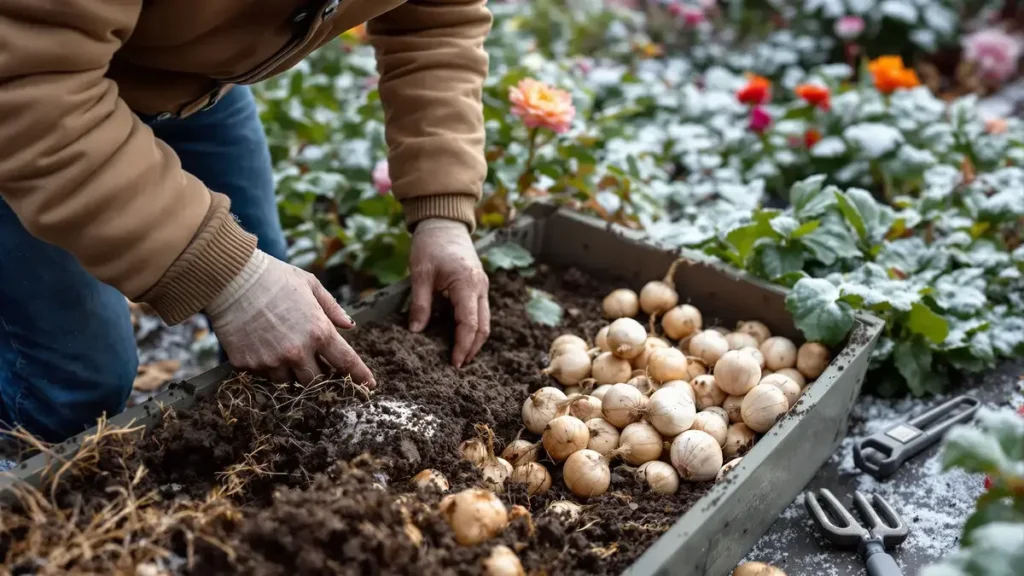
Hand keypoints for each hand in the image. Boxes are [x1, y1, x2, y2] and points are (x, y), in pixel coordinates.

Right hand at [206, 250, 374, 386]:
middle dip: (319, 376)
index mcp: (319, 331)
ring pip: (288, 382)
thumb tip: (350, 325)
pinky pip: (263, 376)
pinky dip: (268, 367)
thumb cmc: (274, 277)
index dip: (359, 376)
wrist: (231, 278)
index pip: (346, 362)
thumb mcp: (310, 284)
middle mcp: (297, 351)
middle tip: (315, 364)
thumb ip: (332, 308)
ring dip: (291, 372)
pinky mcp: (248, 365)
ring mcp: (271, 361)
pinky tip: (263, 347)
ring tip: (284, 350)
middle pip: (317, 382)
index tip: (368, 385)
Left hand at [408, 218, 489, 366]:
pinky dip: (472, 327)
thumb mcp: (420, 273)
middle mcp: (480, 287)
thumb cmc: (430, 244)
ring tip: (459, 356)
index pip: (469, 324)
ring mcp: (481, 286)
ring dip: (474, 340)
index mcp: (467, 284)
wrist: (444, 222)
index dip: (462, 346)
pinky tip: (458, 336)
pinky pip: (479, 311)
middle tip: (457, 365)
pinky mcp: (478, 285)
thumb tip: (416, 331)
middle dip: (472, 348)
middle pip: (483, 327)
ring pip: (484, 321)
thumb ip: (420, 303)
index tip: (454, 363)